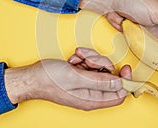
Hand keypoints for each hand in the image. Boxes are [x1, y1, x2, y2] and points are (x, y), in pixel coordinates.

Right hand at [4, 48, 131, 110]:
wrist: (33, 76)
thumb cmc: (49, 79)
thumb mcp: (76, 78)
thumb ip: (100, 81)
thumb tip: (120, 82)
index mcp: (92, 99)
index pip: (119, 95)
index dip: (125, 81)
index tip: (124, 67)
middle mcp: (91, 93)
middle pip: (110, 77)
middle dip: (101, 63)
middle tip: (89, 60)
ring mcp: (85, 84)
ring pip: (100, 68)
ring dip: (90, 58)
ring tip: (78, 58)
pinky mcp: (81, 76)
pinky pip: (90, 64)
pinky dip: (84, 58)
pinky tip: (74, 59)